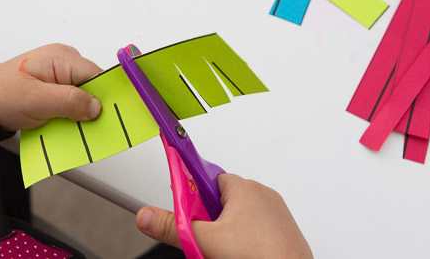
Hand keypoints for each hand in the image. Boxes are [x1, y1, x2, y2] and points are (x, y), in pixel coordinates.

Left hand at [0, 44, 102, 130]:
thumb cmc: (1, 95)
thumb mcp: (35, 101)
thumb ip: (68, 101)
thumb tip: (97, 107)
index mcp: (62, 57)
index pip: (97, 75)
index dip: (105, 96)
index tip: (110, 117)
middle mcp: (64, 61)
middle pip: (93, 85)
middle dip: (92, 107)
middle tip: (88, 128)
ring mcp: (60, 73)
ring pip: (84, 94)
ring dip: (81, 112)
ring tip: (72, 128)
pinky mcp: (56, 86)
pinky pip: (73, 99)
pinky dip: (72, 113)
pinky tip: (65, 125)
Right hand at [136, 174, 312, 258]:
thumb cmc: (262, 256)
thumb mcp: (205, 241)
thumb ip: (172, 227)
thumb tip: (148, 216)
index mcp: (243, 187)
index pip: (206, 178)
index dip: (191, 193)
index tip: (182, 204)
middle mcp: (261, 194)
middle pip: (219, 201)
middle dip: (207, 221)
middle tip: (204, 240)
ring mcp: (274, 213)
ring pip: (237, 218)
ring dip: (225, 233)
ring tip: (222, 252)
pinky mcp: (282, 231)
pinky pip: (254, 230)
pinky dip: (244, 241)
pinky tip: (239, 254)